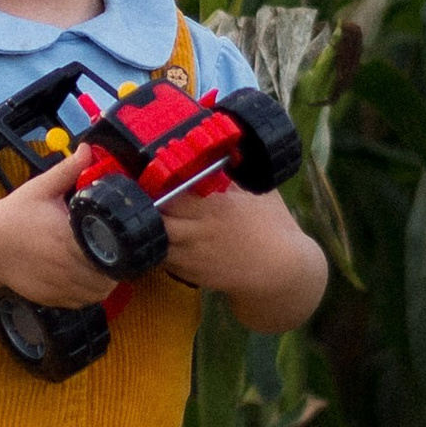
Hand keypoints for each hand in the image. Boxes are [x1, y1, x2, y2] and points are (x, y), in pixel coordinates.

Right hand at [0, 153, 118, 308]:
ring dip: (106, 282)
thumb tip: (88, 150)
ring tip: (104, 266)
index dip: (120, 249)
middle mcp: (64, 265)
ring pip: (97, 293)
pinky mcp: (50, 298)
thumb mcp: (40, 188)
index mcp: (67, 237)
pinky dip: (89, 294)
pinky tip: (86, 278)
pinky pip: (81, 302)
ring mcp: (58, 285)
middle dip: (117, 266)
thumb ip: (67, 170)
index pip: (108, 251)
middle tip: (115, 251)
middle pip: (108, 276)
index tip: (120, 240)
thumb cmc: (13, 216)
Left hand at [157, 179, 328, 326]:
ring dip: (149, 230)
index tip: (151, 175)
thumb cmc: (273, 227)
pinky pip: (162, 261)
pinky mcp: (190, 275)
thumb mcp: (256, 191)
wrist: (281, 272)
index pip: (171, 193)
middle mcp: (198, 233)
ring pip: (153, 243)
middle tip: (144, 197)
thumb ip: (231, 174)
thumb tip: (215, 151)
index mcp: (214, 208)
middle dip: (146, 208)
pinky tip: (164, 238)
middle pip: (154, 220)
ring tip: (149, 217)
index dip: (156, 184)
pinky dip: (158, 249)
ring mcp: (192, 257)